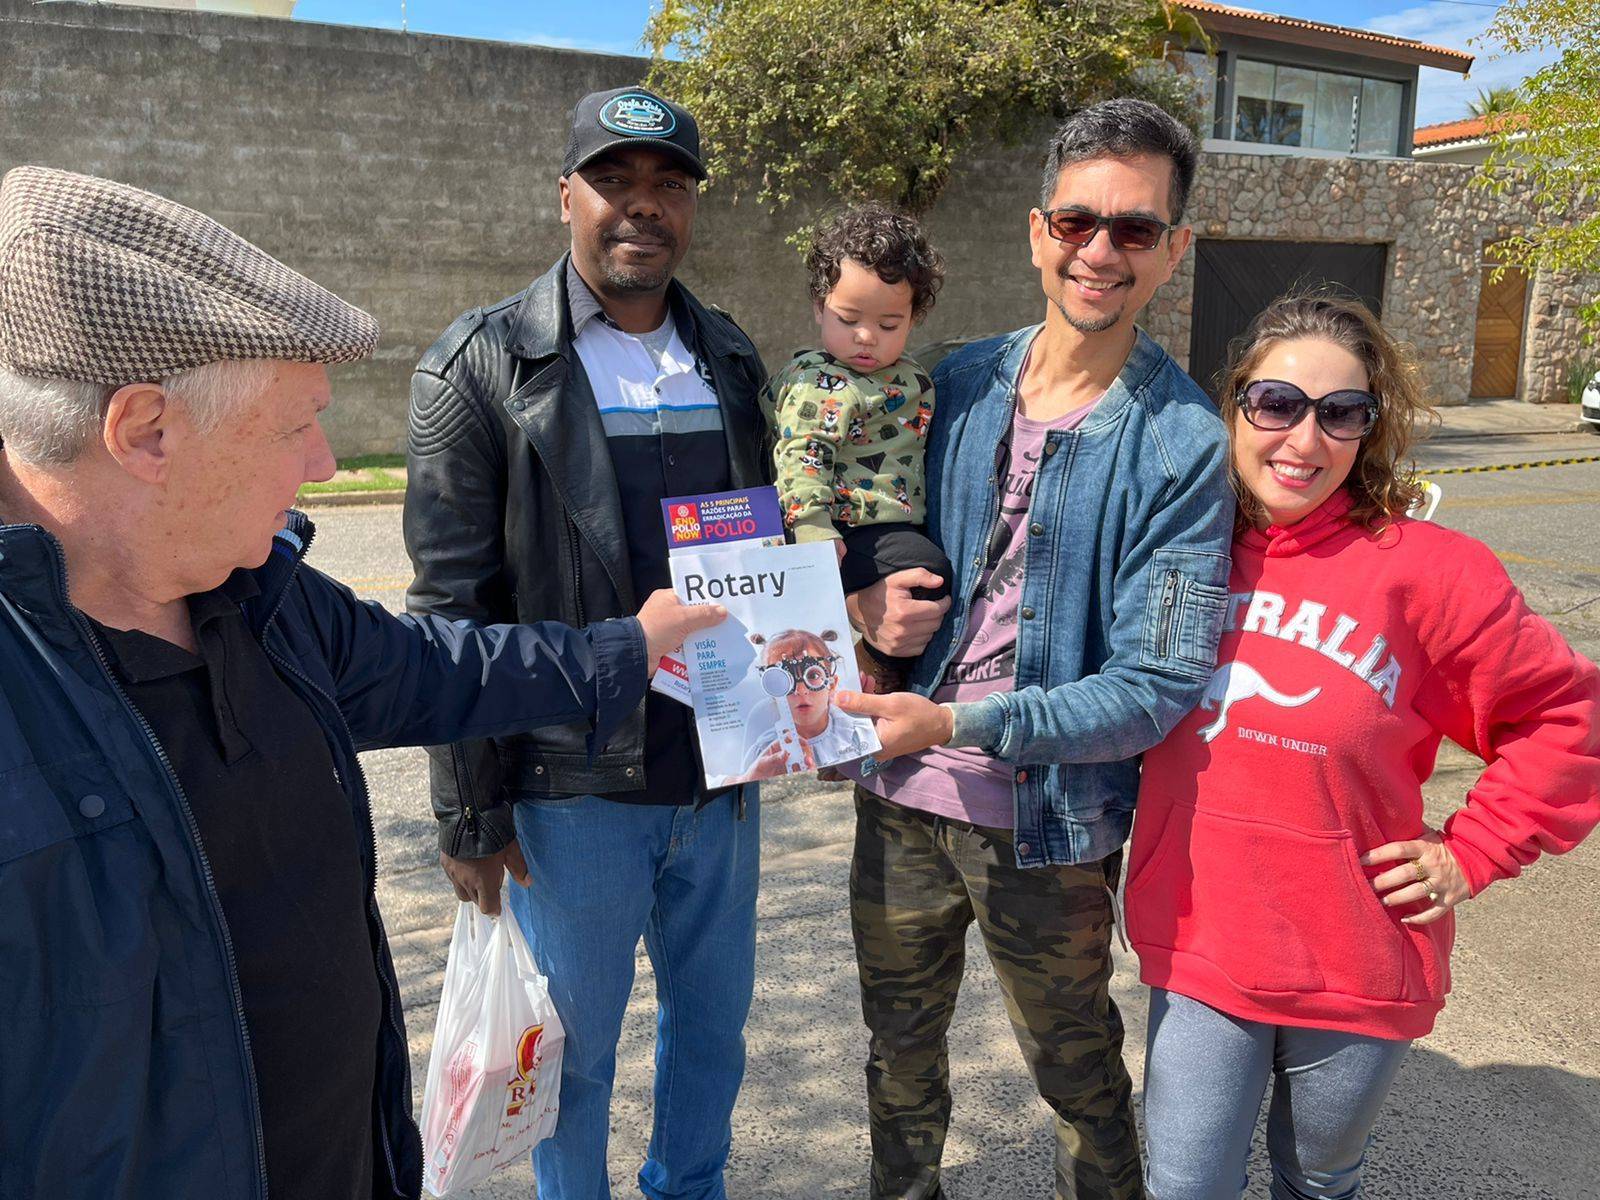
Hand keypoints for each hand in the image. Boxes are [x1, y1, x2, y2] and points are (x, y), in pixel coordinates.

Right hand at [441, 841, 529, 915]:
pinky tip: (469, 865)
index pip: (487, 908)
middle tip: (492, 883)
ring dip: (471, 889)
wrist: (466, 815)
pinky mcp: (445, 864)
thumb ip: (519, 868)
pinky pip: (453, 879)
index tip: (499, 906)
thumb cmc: (494, 833)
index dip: (494, 909)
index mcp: (484, 881)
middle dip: (484, 897)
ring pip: (462, 892)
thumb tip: (528, 883)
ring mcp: (453, 873)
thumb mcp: (511, 849)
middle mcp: (466, 881)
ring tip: (480, 875)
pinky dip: (461, 878)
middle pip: (475, 900)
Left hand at [637, 590, 726, 674]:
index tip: (722, 603)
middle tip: (726, 622)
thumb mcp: (683, 618)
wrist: (638, 654)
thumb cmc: (657, 629)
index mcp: (667, 598)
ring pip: (691, 631)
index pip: (690, 594)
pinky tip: (709, 650)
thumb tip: (722, 611)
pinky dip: (695, 648)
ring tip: (722, 638)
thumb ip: (704, 614)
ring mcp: (667, 630)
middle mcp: (666, 612)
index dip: (706, 599)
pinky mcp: (668, 645)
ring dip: (702, 636)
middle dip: (707, 620)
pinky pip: (686, 645)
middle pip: (693, 614)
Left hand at [748, 736, 815, 779]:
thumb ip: (773, 758)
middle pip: (798, 750)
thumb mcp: (761, 764)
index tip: (802, 742)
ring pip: (801, 761)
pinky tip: (807, 772)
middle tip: (806, 759)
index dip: (796, 738)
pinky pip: (800, 771)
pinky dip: (806, 771)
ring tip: (809, 767)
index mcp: (776, 748)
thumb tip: (785, 753)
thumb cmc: (754, 772)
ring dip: (807, 763)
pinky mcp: (790, 774)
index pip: (788, 739)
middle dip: (805, 753)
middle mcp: (784, 755)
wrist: (751, 785)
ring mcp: (788, 764)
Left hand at [835, 689, 954, 761]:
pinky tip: (871, 688)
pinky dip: (871, 705)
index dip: (839, 707)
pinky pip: (872, 720)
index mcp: (873, 744)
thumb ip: (863, 702)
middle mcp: (873, 748)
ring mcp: (879, 743)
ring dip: (862, 699)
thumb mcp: (891, 704)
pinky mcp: (885, 736)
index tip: (835, 688)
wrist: (942, 724)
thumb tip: (837, 698)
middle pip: (853, 722)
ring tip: (864, 678)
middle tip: (852, 678)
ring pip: (862, 719)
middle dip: (852, 699)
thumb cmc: (919, 714)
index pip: (846, 726)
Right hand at [845, 568, 949, 657]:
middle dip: (937, 614)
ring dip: (929, 626)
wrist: (859, 612)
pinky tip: (914, 629)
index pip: (938, 610)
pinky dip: (921, 639)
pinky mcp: (896, 652)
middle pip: (936, 624)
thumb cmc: (879, 593)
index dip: (945, 603)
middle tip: (931, 607)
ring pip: (930, 636)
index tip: (944, 599)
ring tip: (921, 617)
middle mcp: (903, 630)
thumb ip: (919, 576)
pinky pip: (920, 647)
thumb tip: (940, 581)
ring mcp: (899, 644)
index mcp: (904, 611)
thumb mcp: (897, 579)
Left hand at [1361, 828, 1470, 925]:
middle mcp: (1433, 865)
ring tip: (1380, 902)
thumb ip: (1408, 832)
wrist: (1476, 858)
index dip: (1378, 855)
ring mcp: (1443, 883)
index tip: (1360, 860)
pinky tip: (1404, 919)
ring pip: (1416, 893)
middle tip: (1364, 885)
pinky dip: (1419, 918)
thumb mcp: (1427, 835)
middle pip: (1404, 874)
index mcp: (1425, 847)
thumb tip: (1382, 820)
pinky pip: (1434, 912)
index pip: (1398, 849)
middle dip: (1382, 881)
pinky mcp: (1450, 898)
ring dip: (1396, 899)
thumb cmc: (1442, 846)